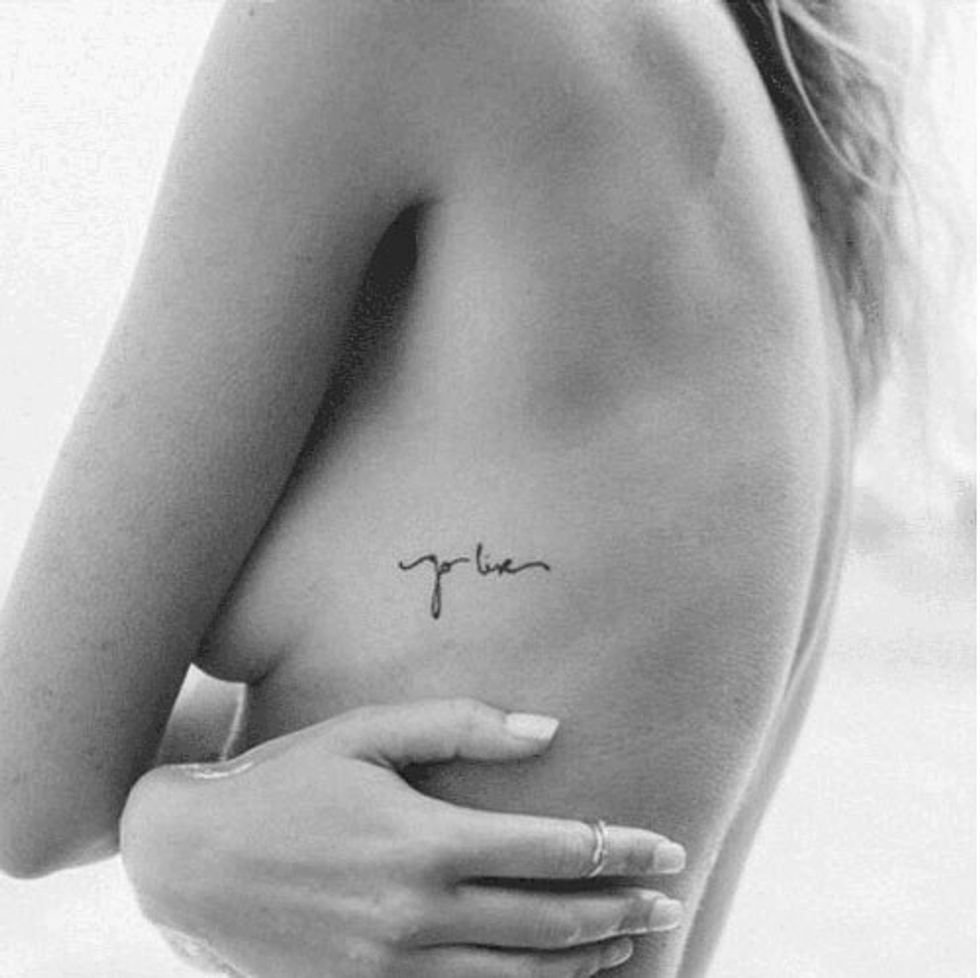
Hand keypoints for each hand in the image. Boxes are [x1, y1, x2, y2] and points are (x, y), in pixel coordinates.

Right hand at [120, 699, 684, 977]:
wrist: (188, 859)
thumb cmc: (283, 779)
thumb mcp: (366, 731)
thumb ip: (461, 726)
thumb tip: (548, 731)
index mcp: (425, 841)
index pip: (552, 850)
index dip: (618, 850)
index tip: (666, 847)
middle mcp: (417, 914)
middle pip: (549, 922)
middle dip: (621, 911)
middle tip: (669, 899)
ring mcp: (392, 968)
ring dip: (585, 963)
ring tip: (629, 945)